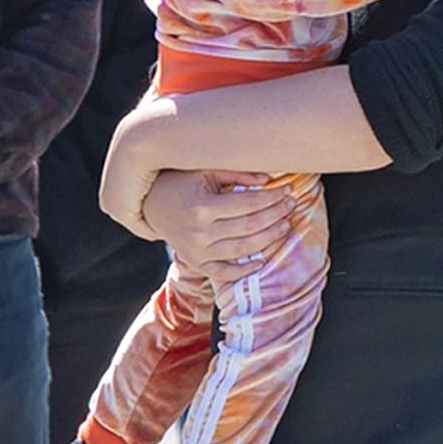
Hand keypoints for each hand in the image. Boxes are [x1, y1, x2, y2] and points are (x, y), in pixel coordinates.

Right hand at [142, 170, 295, 284]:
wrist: (150, 206)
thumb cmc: (182, 183)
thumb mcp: (205, 171)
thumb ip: (237, 173)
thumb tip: (269, 178)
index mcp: (202, 208)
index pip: (248, 204)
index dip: (272, 198)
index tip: (287, 190)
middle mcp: (199, 233)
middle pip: (249, 227)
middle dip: (275, 215)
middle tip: (291, 205)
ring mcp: (197, 251)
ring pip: (242, 249)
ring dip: (269, 239)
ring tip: (285, 225)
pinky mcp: (196, 263)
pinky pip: (223, 272)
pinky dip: (243, 271)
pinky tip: (262, 260)